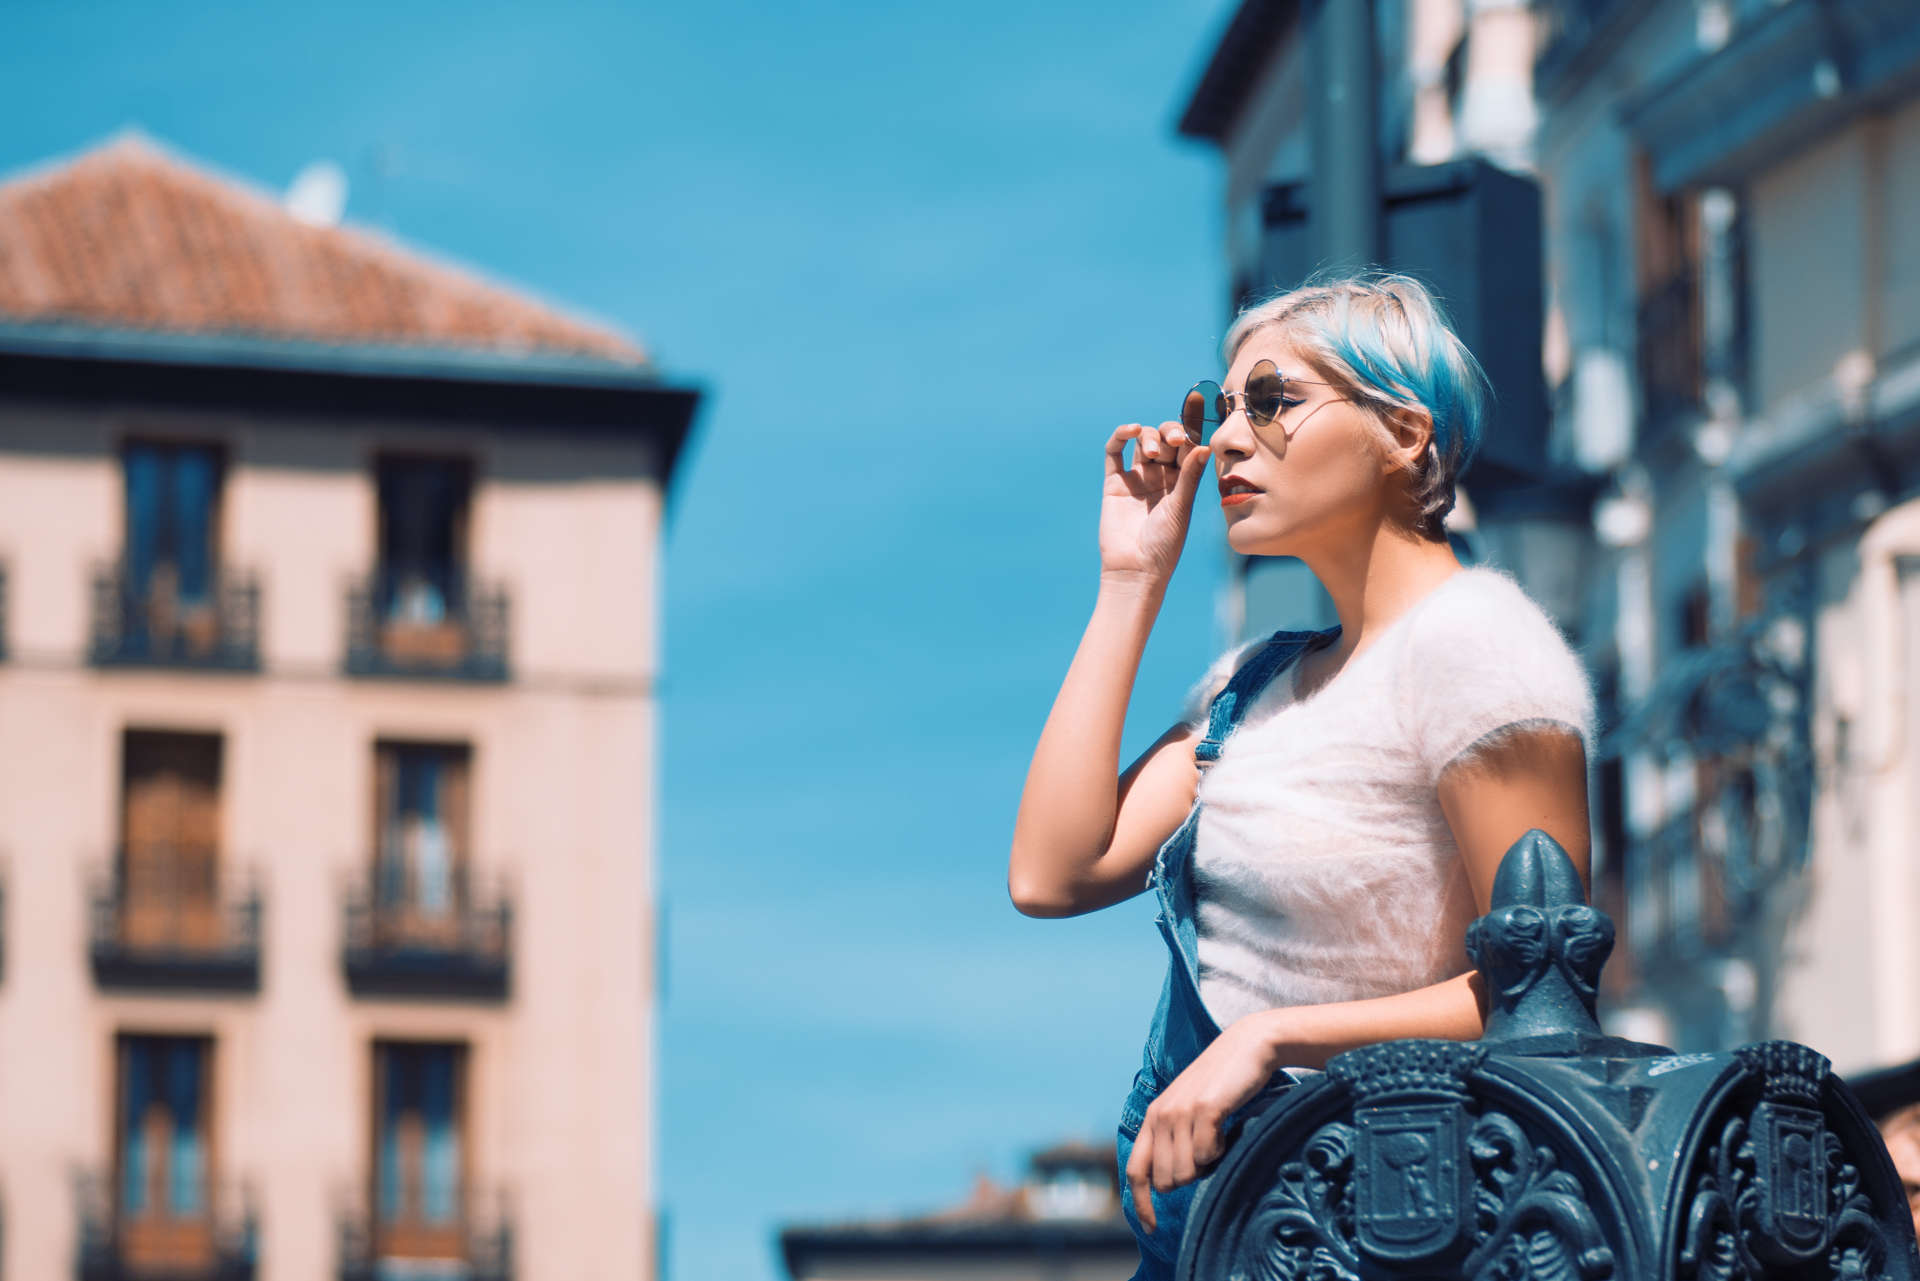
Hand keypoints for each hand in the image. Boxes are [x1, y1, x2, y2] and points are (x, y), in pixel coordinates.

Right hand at [1099, 421, 1211, 589]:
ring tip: (1152, 452)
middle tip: (1176, 439)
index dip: (1193, 424)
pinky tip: (1132, 430)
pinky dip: (1122, 436)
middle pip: (1166, 439)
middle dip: (1172, 432)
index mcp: (1184, 482)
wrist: (1135, 570)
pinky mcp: (1114, 483)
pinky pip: (1115, 452)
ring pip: (1143, 441)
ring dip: (1150, 438)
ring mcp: (1137, 478)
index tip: (1200, 400)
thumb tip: (1204, 445)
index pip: (1189, 446)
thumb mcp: (1181, 508)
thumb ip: (1189, 476)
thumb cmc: (1165, 545)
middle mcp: (1161, 476)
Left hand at [1126, 1014, 1279, 1231]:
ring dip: (1207, 1164)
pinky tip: (1226, 1129)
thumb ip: (1175, 1140)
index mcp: (1153, 1118)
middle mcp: (1160, 1115)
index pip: (1136, 1171)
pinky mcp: (1204, 1108)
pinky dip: (1221, 1151)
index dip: (1141, 1204)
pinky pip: (1207, 1155)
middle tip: (1208, 1151)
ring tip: (1217, 1136)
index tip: (1150, 1229)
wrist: (1247, 1046)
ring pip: (1186, 1173)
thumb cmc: (1222, 1085)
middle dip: (1190, 1178)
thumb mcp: (1189, 1111)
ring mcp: (1181, 1111)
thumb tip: (1171, 1182)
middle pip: (1167, 1181)